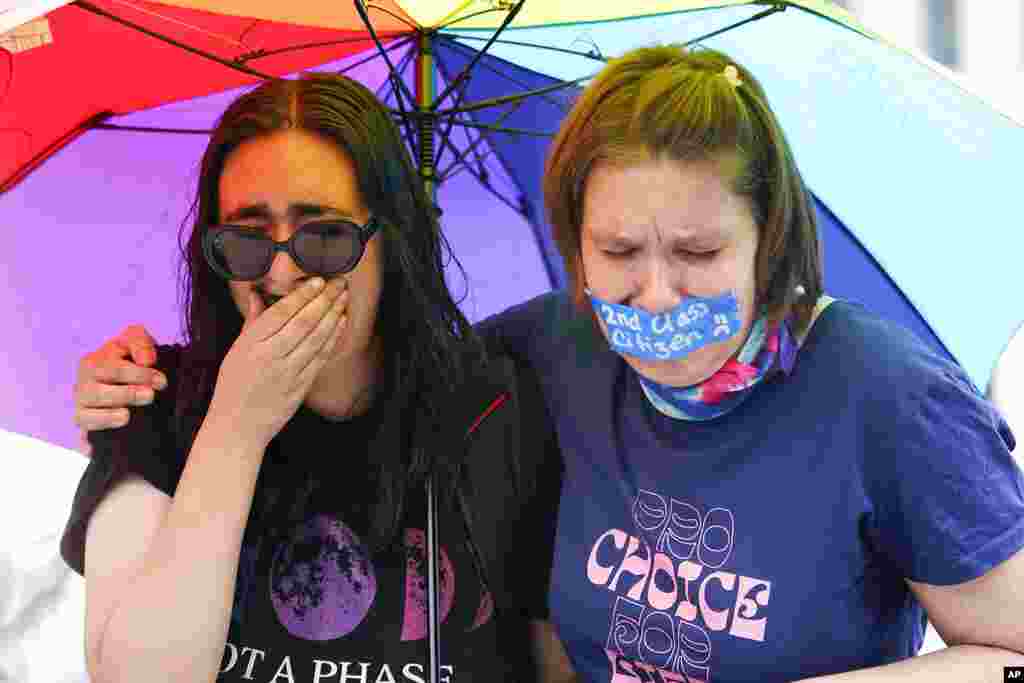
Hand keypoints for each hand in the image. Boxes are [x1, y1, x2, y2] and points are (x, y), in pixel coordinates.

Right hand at [74, 325, 165, 453]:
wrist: (134, 383)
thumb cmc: (133, 359)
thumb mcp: (136, 340)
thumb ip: (140, 342)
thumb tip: (146, 361)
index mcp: (93, 363)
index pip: (111, 368)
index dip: (137, 374)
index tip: (162, 382)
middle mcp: (84, 386)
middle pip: (95, 392)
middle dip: (125, 394)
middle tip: (150, 396)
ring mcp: (83, 408)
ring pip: (85, 416)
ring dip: (107, 417)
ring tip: (127, 416)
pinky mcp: (87, 429)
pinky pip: (84, 436)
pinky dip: (92, 438)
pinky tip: (107, 437)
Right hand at [205, 277, 348, 449]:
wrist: (238, 427)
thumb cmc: (233, 386)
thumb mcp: (236, 350)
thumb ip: (252, 321)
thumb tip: (257, 294)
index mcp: (251, 344)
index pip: (281, 313)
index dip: (302, 295)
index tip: (318, 280)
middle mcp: (270, 356)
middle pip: (303, 323)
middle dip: (324, 300)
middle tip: (339, 283)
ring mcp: (287, 373)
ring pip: (316, 339)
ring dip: (333, 316)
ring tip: (344, 298)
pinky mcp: (301, 387)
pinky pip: (320, 358)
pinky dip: (332, 339)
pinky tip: (341, 323)